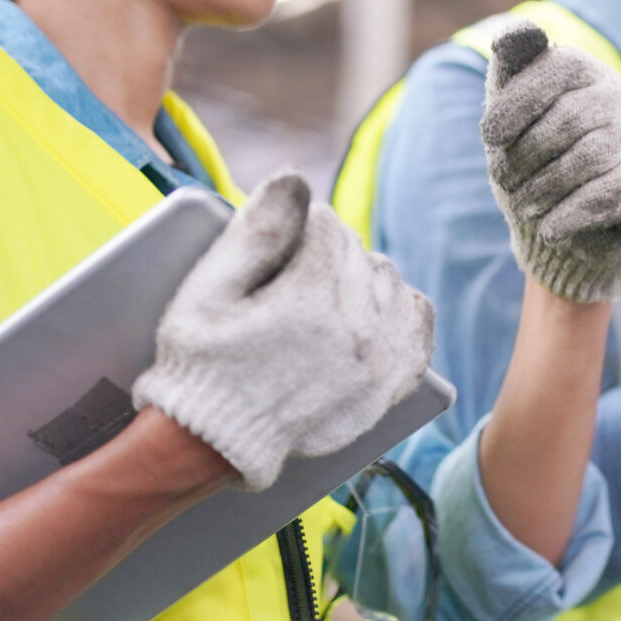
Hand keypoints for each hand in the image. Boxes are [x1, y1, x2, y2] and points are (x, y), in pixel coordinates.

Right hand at [133, 172, 434, 491]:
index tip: (275, 248)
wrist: (216, 442)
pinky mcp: (389, 385)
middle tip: (288, 276)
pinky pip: (418, 324)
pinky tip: (371, 310)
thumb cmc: (203, 362)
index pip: (325, 223)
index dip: (295, 229)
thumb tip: (296, 179)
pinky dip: (399, 308)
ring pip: (387, 280)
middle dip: (324, 251)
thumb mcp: (208, 291)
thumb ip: (256, 230)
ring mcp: (379, 358)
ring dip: (359, 276)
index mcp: (312, 295)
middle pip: (356, 250)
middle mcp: (357, 324)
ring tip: (322, 294)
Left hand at [481, 22, 620, 302]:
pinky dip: (575, 213)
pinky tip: (553, 229)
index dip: (520, 99)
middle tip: (506, 185)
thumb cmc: (540, 167)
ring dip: (546, 188)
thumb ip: (511, 73)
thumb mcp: (516, 122)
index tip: (488, 136)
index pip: (560, 65)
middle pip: (570, 118)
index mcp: (590, 74)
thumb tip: (511, 35)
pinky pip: (615, 191)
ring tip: (526, 209)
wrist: (580, 233)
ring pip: (590, 157)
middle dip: (526, 156)